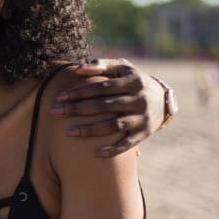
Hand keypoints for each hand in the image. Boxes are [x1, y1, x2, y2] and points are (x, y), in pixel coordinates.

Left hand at [50, 58, 166, 157]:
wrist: (164, 99)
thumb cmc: (134, 80)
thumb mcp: (123, 67)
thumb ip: (101, 64)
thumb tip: (78, 69)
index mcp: (132, 82)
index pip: (101, 87)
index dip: (80, 92)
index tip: (60, 97)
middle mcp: (138, 100)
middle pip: (104, 106)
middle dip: (77, 109)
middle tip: (54, 112)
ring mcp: (142, 118)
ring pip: (113, 126)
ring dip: (90, 130)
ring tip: (68, 133)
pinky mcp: (144, 133)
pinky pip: (128, 144)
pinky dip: (113, 149)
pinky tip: (96, 154)